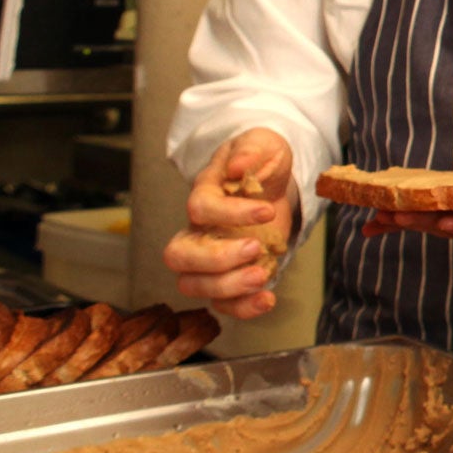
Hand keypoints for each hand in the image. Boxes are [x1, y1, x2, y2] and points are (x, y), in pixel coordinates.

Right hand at [163, 128, 295, 318]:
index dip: (231, 214)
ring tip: (262, 276)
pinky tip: (268, 299)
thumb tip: (239, 167)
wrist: (273, 182)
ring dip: (228, 287)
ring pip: (194, 285)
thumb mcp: (263, 144)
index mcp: (204, 194)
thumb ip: (251, 150)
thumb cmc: (263, 162)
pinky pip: (222, 303)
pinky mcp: (229, 276)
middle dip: (216, 259)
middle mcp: (198, 230)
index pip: (200, 209)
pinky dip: (242, 308)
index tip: (266, 210)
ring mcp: (209, 258)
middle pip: (179, 255)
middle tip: (255, 249)